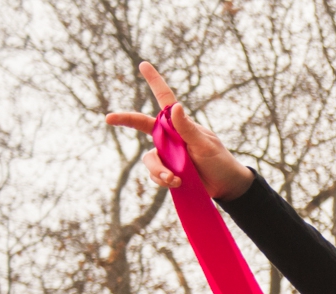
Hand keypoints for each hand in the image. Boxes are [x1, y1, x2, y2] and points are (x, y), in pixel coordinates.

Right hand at [105, 62, 253, 199]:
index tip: (143, 64)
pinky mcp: (167, 171)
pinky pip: (155, 175)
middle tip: (109, 118)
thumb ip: (187, 128)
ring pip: (149, 159)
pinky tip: (176, 183)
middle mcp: (170, 137)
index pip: (165, 99)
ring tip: (174, 179)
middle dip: (125, 120)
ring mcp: (167, 154)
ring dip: (158, 171)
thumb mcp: (205, 144)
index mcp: (180, 124)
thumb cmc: (219, 161)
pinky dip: (162, 181)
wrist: (226, 186)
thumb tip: (174, 106)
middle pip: (141, 125)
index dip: (154, 81)